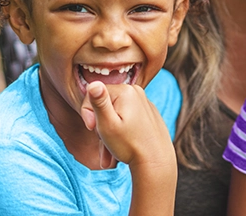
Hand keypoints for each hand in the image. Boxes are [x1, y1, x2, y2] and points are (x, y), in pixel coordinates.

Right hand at [80, 81, 177, 214]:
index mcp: (126, 90)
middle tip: (103, 144)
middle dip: (100, 127)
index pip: (94, 95)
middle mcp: (137, 92)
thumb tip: (93, 83)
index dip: (88, 113)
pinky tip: (121, 151)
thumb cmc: (130, 144)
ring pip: (116, 116)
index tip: (92, 129)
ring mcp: (144, 103)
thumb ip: (99, 103)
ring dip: (109, 135)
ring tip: (110, 156)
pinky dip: (121, 134)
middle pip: (106, 106)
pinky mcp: (148, 114)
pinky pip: (128, 120)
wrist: (156, 161)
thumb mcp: (107, 124)